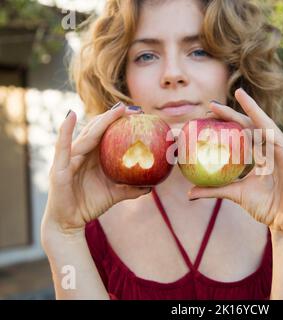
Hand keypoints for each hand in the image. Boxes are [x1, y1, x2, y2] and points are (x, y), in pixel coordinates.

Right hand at [42, 104, 151, 235]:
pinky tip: (70, 115)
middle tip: (134, 109)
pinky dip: (65, 130)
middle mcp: (81, 153)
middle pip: (98, 129)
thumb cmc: (89, 205)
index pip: (107, 133)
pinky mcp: (59, 167)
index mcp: (93, 156)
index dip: (119, 121)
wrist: (68, 223)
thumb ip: (131, 189)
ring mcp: (69, 158)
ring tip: (117, 110)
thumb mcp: (114, 194)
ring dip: (102, 121)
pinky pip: (62, 147)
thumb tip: (151, 186)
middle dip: (114, 117)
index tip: (139, 113)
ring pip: (87, 135)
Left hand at [188, 88, 282, 236]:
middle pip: (250, 126)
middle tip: (211, 104)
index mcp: (259, 155)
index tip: (207, 114)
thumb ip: (215, 190)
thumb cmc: (264, 207)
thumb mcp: (236, 194)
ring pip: (268, 127)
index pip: (240, 133)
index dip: (225, 122)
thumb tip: (189, 194)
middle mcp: (271, 150)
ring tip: (240, 95)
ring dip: (254, 110)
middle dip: (231, 114)